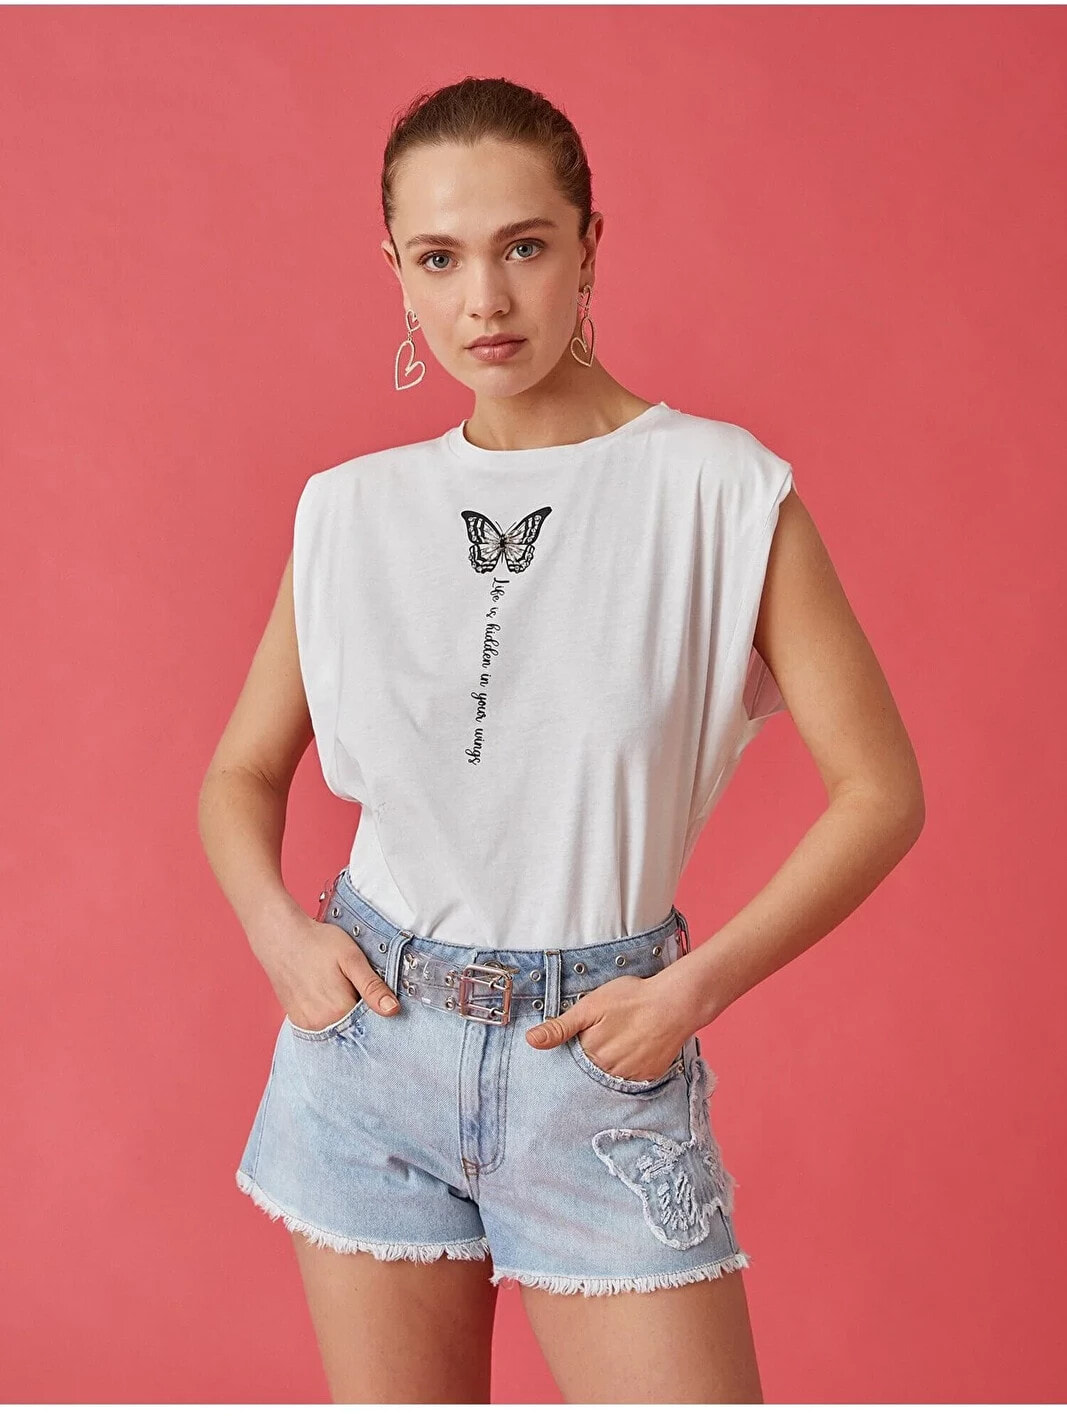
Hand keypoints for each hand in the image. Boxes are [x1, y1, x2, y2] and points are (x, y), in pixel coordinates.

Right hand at [258, 913, 401, 1028]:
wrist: (281, 936)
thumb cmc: (317, 943)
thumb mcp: (352, 959)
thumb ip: (372, 987)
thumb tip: (392, 1010)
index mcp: (339, 1011)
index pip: (371, 1023)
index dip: (377, 1009)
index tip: (376, 992)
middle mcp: (321, 1024)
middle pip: (354, 1027)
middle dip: (361, 1011)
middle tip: (354, 983)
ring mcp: (307, 1024)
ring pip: (338, 1026)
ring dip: (345, 1013)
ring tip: (338, 986)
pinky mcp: (297, 1019)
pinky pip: (322, 1025)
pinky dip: (329, 1014)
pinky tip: (327, 993)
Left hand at [524, 971, 693, 1080]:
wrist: (676, 1002)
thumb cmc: (633, 998)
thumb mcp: (591, 1006)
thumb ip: (560, 1027)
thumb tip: (531, 1041)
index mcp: (591, 1054)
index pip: (571, 1062)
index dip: (574, 1049)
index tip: (582, 1038)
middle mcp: (609, 1072)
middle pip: (590, 1071)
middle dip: (592, 1058)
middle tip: (607, 1035)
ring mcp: (631, 1077)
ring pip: (610, 1076)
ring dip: (610, 1064)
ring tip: (621, 1040)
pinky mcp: (649, 1077)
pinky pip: (632, 1078)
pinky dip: (629, 1066)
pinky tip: (635, 1047)